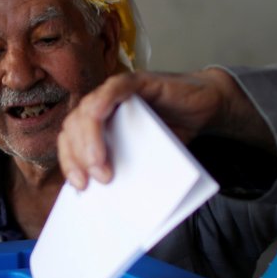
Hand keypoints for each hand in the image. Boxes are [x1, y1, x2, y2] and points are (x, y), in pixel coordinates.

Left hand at [57, 68, 272, 189]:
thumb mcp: (144, 157)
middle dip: (79, 155)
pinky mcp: (137, 82)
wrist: (207, 107)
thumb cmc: (174, 132)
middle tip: (96, 180)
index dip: (70, 161)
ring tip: (100, 164)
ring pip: (88, 110)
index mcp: (99, 125)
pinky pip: (113, 89)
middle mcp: (102, 106)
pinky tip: (98, 116)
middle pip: (74, 126)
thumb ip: (125, 166)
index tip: (80, 186)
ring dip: (89, 138)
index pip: (70, 140)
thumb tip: (107, 196)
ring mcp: (117, 93)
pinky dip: (102, 102)